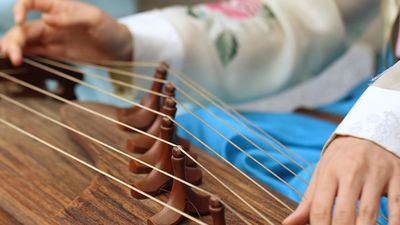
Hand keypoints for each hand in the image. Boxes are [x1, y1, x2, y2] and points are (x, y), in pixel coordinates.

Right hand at [0, 0, 132, 64]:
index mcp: (59, 6)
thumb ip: (70, 19)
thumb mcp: (94, 19)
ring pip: (26, 40)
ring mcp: (52, 37)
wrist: (120, 49)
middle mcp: (51, 20)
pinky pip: (35, 51)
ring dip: (14, 47)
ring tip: (12, 58)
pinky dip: (23, 53)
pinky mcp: (55, 52)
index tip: (19, 21)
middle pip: (24, 26)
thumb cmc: (110, 29)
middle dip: (15, 38)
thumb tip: (46, 19)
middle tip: (13, 54)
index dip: (20, 9)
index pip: (31, 2)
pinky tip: (14, 59)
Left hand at [283, 136, 399, 224]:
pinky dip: (394, 221)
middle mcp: (351, 171)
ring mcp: (376, 173)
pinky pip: (397, 203)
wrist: (368, 132)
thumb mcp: (321, 174)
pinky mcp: (397, 175)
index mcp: (329, 172)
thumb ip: (308, 201)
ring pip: (370, 211)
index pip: (320, 207)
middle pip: (345, 212)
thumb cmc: (340, 160)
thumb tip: (288, 224)